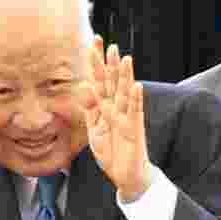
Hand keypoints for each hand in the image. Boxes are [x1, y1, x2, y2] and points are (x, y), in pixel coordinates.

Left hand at [79, 37, 151, 201]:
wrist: (125, 175)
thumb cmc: (112, 153)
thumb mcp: (95, 131)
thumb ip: (90, 110)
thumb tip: (84, 88)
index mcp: (105, 108)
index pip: (99, 82)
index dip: (96, 65)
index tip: (92, 45)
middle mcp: (117, 109)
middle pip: (113, 82)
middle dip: (109, 64)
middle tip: (107, 44)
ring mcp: (127, 118)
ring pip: (125, 93)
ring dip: (125, 76)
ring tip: (124, 58)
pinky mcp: (134, 130)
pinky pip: (135, 113)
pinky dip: (136, 100)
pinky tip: (137, 86)